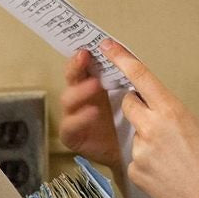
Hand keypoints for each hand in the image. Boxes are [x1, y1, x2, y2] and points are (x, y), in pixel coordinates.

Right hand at [58, 49, 121, 169]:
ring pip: (68, 99)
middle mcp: (80, 98)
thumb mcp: (128, 95)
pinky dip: (81, 118)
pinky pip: (71, 125)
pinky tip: (92, 112)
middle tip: (84, 56)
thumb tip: (125, 51)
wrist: (130, 153)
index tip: (89, 44)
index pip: (83, 65)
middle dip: (76, 66)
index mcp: (92, 84)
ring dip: (81, 90)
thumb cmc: (127, 123)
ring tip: (95, 84)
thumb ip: (125, 75)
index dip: (83, 54)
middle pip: (71, 78)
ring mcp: (74, 115)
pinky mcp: (72, 135)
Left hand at [99, 39, 198, 197]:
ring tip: (170, 159)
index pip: (141, 77)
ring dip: (145, 141)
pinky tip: (164, 173)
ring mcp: (140, 149)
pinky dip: (145, 163)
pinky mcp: (134, 169)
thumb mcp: (196, 127)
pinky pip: (133, 158)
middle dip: (137, 108)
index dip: (121, 58)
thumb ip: (171, 113)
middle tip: (157, 124)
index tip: (107, 46)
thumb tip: (155, 107)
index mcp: (172, 110)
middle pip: (128, 103)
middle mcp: (152, 126)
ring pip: (132, 134)